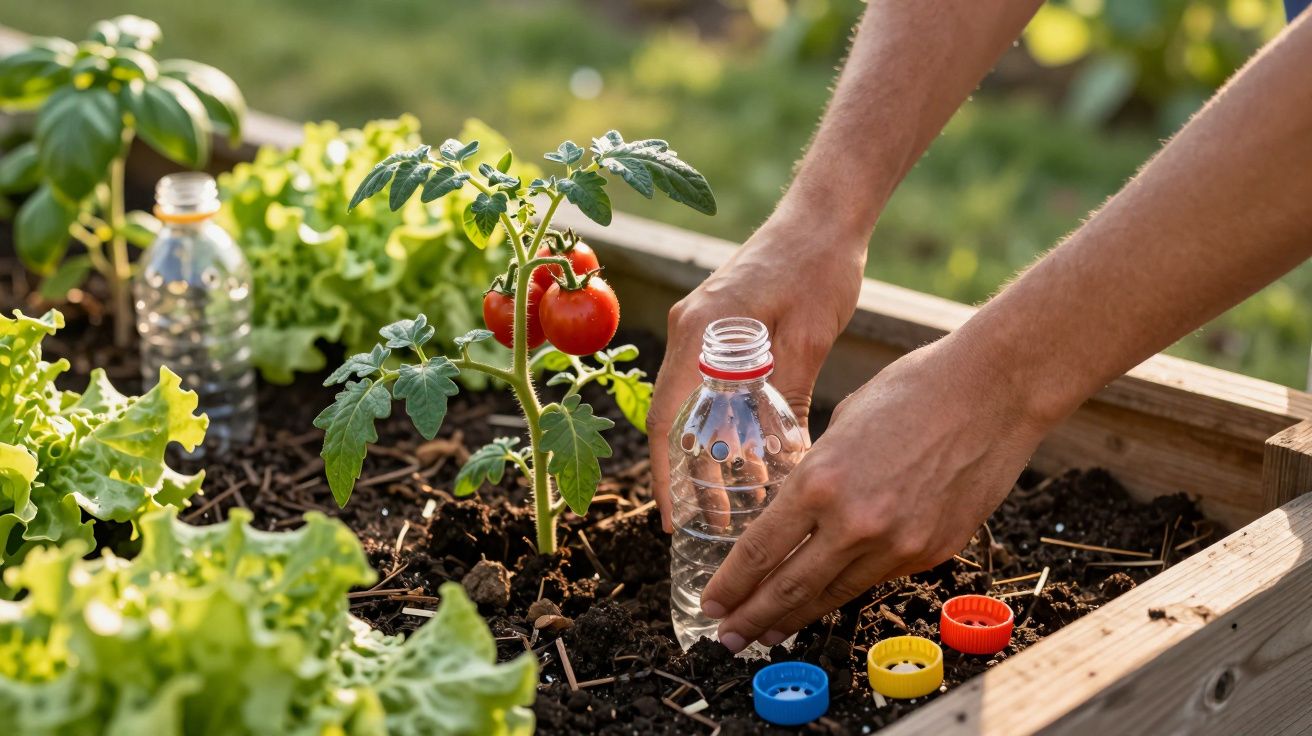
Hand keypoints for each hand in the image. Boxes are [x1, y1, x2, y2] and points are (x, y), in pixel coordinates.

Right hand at [646, 215, 865, 531]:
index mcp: (701, 331)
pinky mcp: (719, 326)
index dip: (668, 473)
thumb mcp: (808, 339)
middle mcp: (689, 330)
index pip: (667, 416)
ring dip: (713, 450)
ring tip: (743, 497)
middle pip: (676, 416)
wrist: (824, 215)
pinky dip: (726, 421)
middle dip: (693, 473)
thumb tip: (781, 463)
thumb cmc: (817, 266)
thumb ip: (787, 397)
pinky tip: (755, 454)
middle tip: (722, 520)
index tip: (676, 516)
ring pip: (693, 405)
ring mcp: (700, 326)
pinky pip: (710, 386)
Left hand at [699, 337, 1049, 652]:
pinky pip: (877, 578)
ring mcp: (897, 545)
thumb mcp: (842, 426)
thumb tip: (797, 511)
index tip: (712, 604)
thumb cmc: (915, 390)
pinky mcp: (932, 552)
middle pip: (788, 588)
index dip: (731, 585)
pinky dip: (845, 590)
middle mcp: (854, 523)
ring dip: (795, 616)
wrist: (995, 391)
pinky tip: (825, 599)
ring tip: (768, 632)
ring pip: (833, 594)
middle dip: (751, 618)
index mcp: (820, 482)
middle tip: (728, 638)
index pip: (760, 551)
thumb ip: (817, 475)